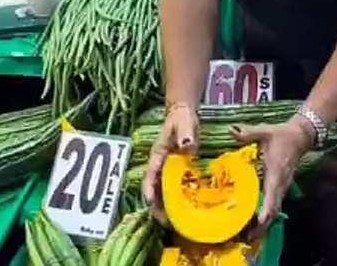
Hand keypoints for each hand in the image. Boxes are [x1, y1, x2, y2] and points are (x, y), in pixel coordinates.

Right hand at [142, 103, 199, 223]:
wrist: (182, 114)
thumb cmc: (182, 118)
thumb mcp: (184, 123)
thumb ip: (186, 133)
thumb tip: (187, 146)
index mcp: (158, 154)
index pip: (150, 175)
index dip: (149, 190)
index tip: (151, 203)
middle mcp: (158, 165)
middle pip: (153, 189)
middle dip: (156, 206)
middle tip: (165, 222)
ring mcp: (165, 169)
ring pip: (161, 192)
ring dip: (164, 207)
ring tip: (174, 223)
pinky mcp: (173, 172)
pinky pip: (171, 189)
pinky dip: (174, 201)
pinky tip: (183, 211)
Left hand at [232, 116, 313, 237]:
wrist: (301, 135)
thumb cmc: (281, 134)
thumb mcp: (265, 131)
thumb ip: (248, 133)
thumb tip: (231, 131)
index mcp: (276, 173)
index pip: (272, 197)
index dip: (265, 212)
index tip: (256, 223)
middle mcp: (281, 184)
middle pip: (274, 210)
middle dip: (262, 225)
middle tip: (246, 237)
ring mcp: (283, 187)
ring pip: (275, 210)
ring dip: (264, 223)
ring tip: (248, 234)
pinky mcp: (282, 187)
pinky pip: (275, 205)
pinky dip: (267, 215)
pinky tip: (255, 220)